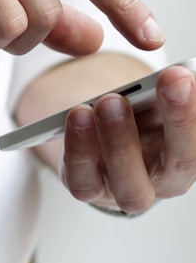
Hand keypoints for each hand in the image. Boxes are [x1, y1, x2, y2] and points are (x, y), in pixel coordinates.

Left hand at [61, 65, 195, 213]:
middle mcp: (165, 179)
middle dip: (173, 123)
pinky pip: (83, 180)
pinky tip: (78, 116)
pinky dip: (79, 149)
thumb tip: (180, 72)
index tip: (182, 75)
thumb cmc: (136, 113)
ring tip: (106, 102)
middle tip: (161, 84)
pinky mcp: (89, 189)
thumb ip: (170, 90)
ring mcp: (126, 189)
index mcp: (188, 152)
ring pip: (129, 183)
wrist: (97, 129)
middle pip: (180, 164)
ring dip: (118, 141)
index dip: (191, 113)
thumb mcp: (156, 98)